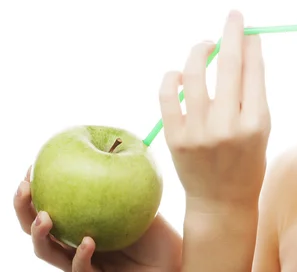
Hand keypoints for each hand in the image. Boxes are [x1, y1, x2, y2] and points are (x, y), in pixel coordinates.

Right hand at [14, 167, 181, 271]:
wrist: (172, 262)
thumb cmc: (157, 230)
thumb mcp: (139, 197)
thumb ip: (125, 176)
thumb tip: (116, 139)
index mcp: (80, 221)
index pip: (48, 203)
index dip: (34, 188)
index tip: (32, 166)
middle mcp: (74, 241)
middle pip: (37, 228)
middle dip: (23, 209)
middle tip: (25, 188)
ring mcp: (83, 262)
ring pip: (48, 253)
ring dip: (40, 235)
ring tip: (45, 217)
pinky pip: (80, 271)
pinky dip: (80, 257)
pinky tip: (88, 241)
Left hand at [160, 10, 270, 211]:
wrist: (221, 201)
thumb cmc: (247, 160)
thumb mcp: (262, 127)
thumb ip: (254, 91)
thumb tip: (246, 47)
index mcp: (256, 123)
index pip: (253, 71)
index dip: (251, 44)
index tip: (249, 28)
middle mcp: (228, 126)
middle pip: (228, 66)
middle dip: (231, 33)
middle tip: (234, 16)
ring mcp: (198, 132)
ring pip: (193, 75)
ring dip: (200, 51)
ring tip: (205, 45)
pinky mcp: (174, 137)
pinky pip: (167, 96)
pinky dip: (172, 78)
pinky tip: (180, 74)